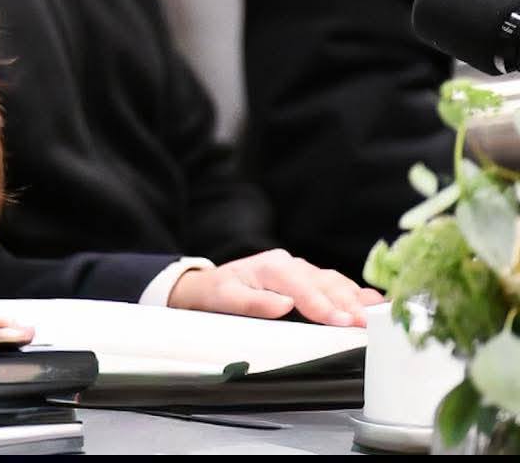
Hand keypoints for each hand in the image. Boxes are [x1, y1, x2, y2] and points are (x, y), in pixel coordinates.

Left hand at [168, 248, 384, 325]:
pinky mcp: (309, 277)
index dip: (323, 306)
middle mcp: (290, 264)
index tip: (342, 322)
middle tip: (367, 325)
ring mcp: (302, 269)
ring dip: (357, 299)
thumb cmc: (219, 293)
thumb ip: (253, 302)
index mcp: (271, 267)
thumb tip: (283, 304)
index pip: (302, 288)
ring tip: (377, 317)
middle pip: (325, 284)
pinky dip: (357, 293)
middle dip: (347, 305)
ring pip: (335, 282)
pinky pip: (336, 283)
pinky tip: (375, 303)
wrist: (213, 285)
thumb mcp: (225, 298)